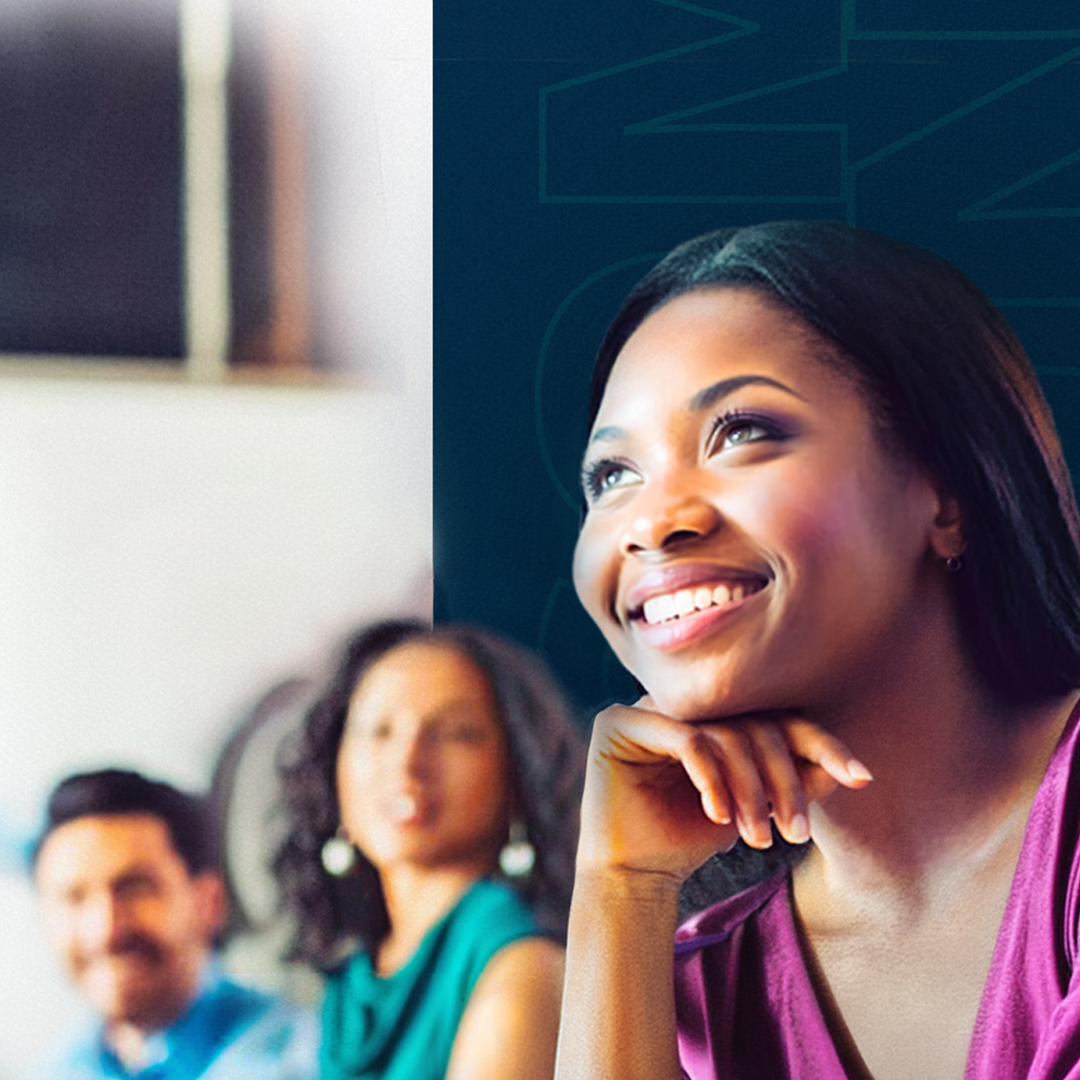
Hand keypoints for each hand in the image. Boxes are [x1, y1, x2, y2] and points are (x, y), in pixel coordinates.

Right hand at [577, 698, 871, 884]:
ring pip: (723, 733)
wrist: (632, 875)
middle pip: (753, 725)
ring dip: (750, 789)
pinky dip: (711, 779)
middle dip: (782, 781)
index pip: (774, 717)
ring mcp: (647, 707)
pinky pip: (685, 740)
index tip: (860, 777)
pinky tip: (719, 817)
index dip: (819, 744)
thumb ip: (793, 782)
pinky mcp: (618, 722)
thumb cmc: (690, 839)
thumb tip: (844, 768)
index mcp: (712, 713)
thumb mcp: (754, 809)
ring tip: (759, 838)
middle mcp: (681, 702)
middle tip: (797, 833)